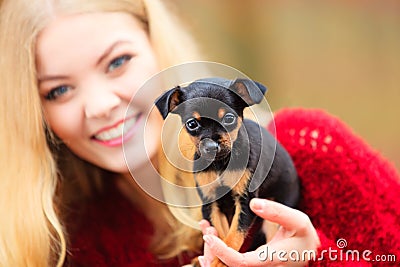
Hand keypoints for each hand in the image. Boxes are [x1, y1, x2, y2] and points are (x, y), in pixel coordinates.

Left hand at [198, 198, 319, 266]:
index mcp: (271, 260)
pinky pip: (231, 265)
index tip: (209, 237)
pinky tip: (212, 242)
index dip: (222, 252)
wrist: (311, 254)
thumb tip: (253, 203)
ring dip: (212, 254)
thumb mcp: (297, 221)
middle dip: (211, 253)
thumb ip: (277, 212)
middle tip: (206, 230)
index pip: (241, 263)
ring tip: (207, 230)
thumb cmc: (303, 237)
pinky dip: (218, 254)